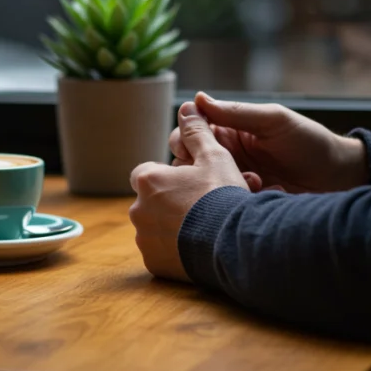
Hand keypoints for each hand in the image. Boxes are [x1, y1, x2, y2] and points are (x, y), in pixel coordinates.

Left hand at [130, 103, 248, 282]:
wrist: (232, 241)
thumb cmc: (222, 195)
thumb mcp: (214, 157)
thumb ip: (197, 133)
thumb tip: (187, 106)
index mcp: (148, 180)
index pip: (146, 173)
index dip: (167, 176)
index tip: (188, 183)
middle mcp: (138, 209)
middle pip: (151, 203)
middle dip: (170, 203)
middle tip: (201, 207)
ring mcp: (144, 239)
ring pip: (155, 229)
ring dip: (173, 228)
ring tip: (203, 229)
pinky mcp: (154, 263)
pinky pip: (162, 254)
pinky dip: (176, 252)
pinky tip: (199, 248)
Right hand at [170, 92, 367, 193]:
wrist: (338, 177)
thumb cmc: (310, 142)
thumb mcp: (273, 120)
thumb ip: (236, 112)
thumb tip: (197, 99)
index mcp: (230, 131)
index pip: (191, 130)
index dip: (184, 134)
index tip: (192, 141)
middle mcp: (227, 156)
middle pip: (187, 161)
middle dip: (194, 165)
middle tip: (216, 167)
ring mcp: (233, 180)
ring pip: (202, 186)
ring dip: (218, 182)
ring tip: (251, 179)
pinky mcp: (242, 202)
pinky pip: (224, 204)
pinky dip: (236, 199)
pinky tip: (262, 192)